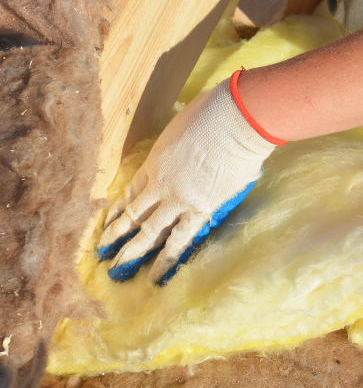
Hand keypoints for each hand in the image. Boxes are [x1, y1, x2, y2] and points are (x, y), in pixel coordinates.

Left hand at [97, 75, 279, 284]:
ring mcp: (179, 199)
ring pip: (150, 232)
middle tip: (102, 253)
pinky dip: (167, 258)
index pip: (131, 191)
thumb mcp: (184, 127)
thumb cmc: (214, 113)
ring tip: (118, 271)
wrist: (236, 120)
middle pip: (133, 214)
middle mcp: (161, 184)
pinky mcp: (201, 209)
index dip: (119, 209)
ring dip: (133, 253)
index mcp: (155, 161)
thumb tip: (192, 153)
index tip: (109, 222)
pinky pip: (180, 239)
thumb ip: (181, 146)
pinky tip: (157, 275)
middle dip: (116, 235)